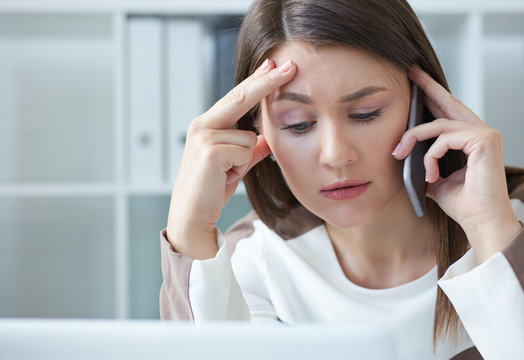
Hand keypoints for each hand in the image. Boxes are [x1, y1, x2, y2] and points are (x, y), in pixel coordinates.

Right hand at [166, 59, 296, 258]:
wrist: (192, 216)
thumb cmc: (211, 190)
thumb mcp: (235, 165)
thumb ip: (250, 149)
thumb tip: (268, 138)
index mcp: (207, 125)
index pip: (237, 97)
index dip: (257, 81)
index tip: (274, 65)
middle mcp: (202, 125)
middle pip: (241, 97)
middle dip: (267, 81)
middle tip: (290, 65)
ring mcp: (204, 136)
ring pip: (249, 137)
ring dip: (244, 159)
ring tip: (226, 174)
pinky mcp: (210, 151)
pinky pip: (244, 151)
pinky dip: (240, 167)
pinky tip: (223, 177)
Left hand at [393, 66, 521, 261]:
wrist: (480, 222)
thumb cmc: (463, 205)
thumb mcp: (435, 180)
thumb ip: (425, 165)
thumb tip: (405, 159)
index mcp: (469, 139)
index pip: (447, 112)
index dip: (431, 95)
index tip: (415, 84)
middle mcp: (480, 132)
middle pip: (448, 102)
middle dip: (426, 87)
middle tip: (410, 73)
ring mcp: (484, 134)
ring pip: (438, 125)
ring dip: (413, 138)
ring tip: (399, 153)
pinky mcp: (484, 140)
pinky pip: (444, 139)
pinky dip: (430, 156)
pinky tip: (429, 175)